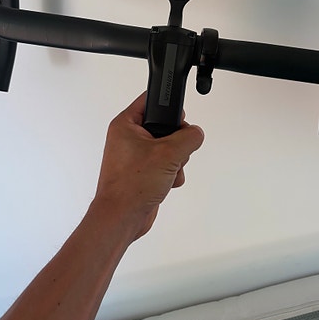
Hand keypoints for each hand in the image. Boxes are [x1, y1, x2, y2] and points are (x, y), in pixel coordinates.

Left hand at [93, 92, 203, 239]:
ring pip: (168, 147)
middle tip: (173, 150)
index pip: (149, 100)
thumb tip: (196, 133)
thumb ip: (188, 137)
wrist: (122, 218)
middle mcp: (128, 138)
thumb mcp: (168, 153)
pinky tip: (166, 182)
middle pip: (165, 126)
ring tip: (168, 170)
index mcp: (125, 124)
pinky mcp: (142, 171)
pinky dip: (171, 173)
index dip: (167, 107)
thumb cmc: (130, 186)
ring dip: (176, 161)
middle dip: (176, 142)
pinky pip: (165, 164)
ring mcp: (135, 156)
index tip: (178, 117)